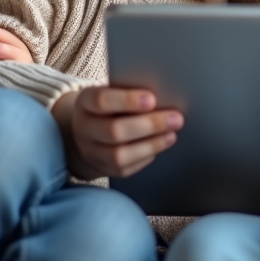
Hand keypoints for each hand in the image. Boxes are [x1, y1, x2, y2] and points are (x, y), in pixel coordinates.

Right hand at [52, 87, 183, 180]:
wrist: (90, 130)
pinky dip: (146, 156)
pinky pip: (125, 168)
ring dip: (151, 144)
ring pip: (119, 155)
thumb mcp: (113, 92)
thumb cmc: (111, 105)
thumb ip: (131, 92)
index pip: (101, 101)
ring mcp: (91, 152)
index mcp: (85, 103)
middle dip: (149, 125)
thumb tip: (164, 94)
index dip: (127, 100)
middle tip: (176, 118)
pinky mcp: (104, 169)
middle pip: (114, 131)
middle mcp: (84, 129)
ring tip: (172, 134)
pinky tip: (161, 144)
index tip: (153, 99)